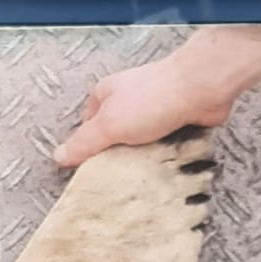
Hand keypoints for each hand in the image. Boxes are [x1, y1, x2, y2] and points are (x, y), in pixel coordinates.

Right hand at [52, 55, 231, 168]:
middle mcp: (128, 101)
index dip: (90, 151)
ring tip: (145, 168)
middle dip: (119, 156)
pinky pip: (163, 147)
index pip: (88, 130)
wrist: (200, 89)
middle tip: (121, 172)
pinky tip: (165, 163)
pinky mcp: (174, 122)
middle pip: (115, 139)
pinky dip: (164, 157)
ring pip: (141, 145)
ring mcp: (153, 112)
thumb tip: (60, 156)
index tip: (93, 170)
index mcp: (106, 96)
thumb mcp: (108, 124)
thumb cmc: (155, 95)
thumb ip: (84, 142)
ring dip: (144, 158)